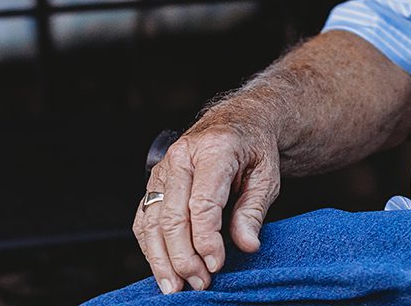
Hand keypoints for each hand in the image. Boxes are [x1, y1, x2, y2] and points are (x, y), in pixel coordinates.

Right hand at [134, 111, 281, 293]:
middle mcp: (182, 157)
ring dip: (161, 259)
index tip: (217, 265)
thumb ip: (254, 210)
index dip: (206, 240)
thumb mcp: (267, 175)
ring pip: (151, 221)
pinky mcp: (154, 182)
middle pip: (172, 216)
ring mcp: (163, 169)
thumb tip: (247, 245)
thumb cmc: (254, 148)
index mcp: (214, 149)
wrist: (238, 122)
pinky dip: (150, 248)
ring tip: (176, 287)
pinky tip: (163, 269)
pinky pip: (144, 219)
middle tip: (200, 283)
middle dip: (184, 257)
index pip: (202, 203)